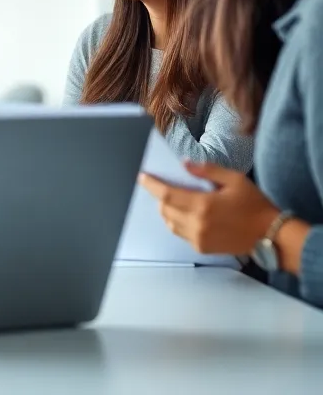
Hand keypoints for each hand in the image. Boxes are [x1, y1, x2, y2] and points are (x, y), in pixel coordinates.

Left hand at [139, 163, 279, 254]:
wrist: (270, 235)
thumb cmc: (254, 205)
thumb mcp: (234, 180)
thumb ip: (207, 171)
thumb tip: (184, 164)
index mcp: (203, 205)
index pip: (166, 195)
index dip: (151, 185)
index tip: (141, 176)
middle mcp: (196, 224)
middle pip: (164, 209)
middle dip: (160, 197)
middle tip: (164, 187)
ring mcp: (198, 238)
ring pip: (169, 222)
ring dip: (168, 210)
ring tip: (178, 201)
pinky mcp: (201, 248)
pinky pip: (180, 233)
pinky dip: (178, 222)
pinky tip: (189, 215)